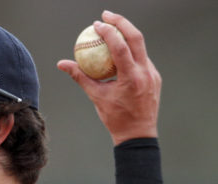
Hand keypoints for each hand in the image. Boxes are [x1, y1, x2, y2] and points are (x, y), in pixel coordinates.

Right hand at [57, 11, 160, 143]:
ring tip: (112, 29)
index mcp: (131, 78)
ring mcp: (153, 74)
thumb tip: (62, 64)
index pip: (120, 47)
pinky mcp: (155, 77)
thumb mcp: (96, 96)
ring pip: (141, 47)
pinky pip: (142, 59)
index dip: (109, 32)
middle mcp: (145, 73)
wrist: (138, 135)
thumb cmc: (115, 118)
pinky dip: (131, 52)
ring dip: (127, 35)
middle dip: (121, 22)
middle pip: (136, 37)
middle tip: (106, 15)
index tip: (97, 24)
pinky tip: (120, 52)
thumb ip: (80, 77)